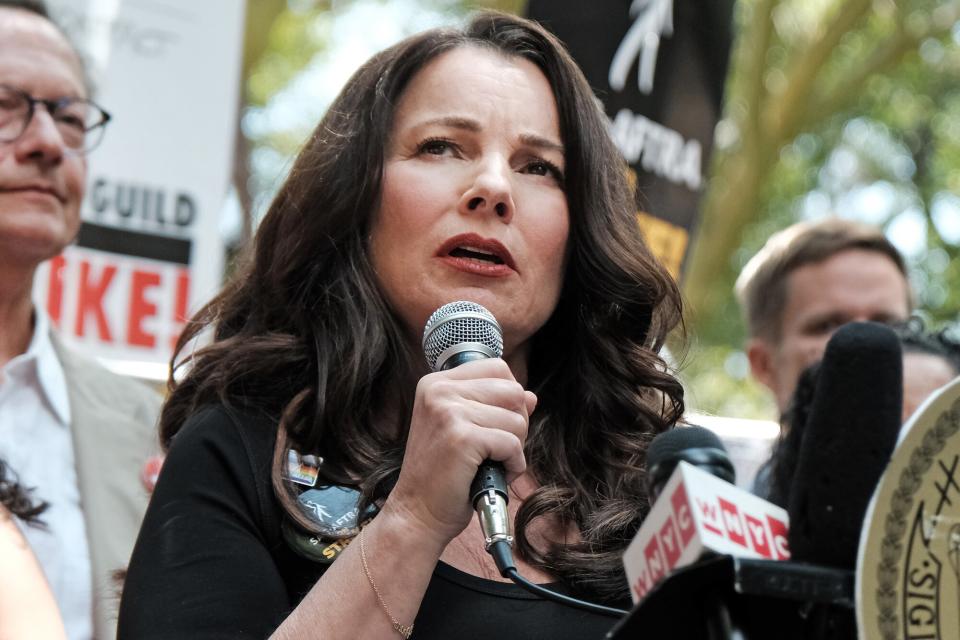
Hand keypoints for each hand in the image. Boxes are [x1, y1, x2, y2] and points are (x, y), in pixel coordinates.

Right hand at [382, 358, 536, 546]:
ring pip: (517, 418)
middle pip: (513, 390)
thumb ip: (495, 407)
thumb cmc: (443, 474)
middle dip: (516, 422)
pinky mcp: (461, 437)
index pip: (498, 368)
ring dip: (515, 447)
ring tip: (491, 463)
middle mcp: (439, 390)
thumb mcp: (465, 429)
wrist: (417, 512)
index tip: (495, 424)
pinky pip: (512, 443)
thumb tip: (530, 395)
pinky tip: (496, 474)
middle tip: (495, 448)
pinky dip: (514, 464)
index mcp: (436, 383)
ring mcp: (448, 412)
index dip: (509, 398)